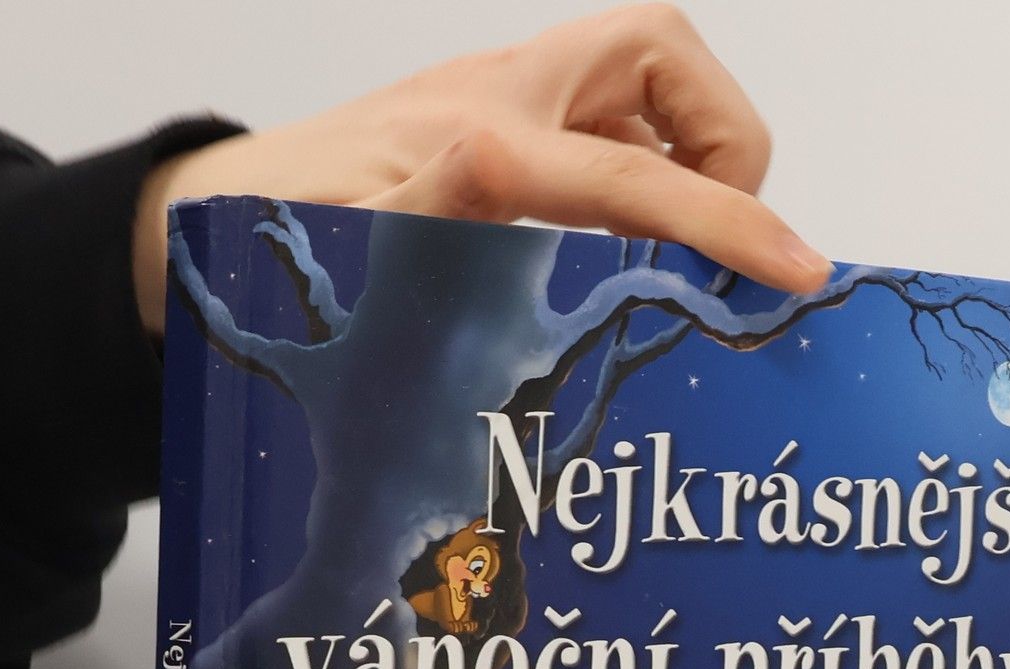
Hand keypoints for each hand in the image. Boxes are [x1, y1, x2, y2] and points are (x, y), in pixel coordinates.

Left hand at [134, 5, 829, 333]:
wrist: (216, 219)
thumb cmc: (274, 240)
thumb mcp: (339, 249)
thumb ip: (419, 207)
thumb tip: (485, 168)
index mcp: (482, 136)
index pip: (636, 167)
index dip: (727, 217)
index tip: (794, 271)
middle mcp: (507, 101)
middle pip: (663, 56)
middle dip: (723, 141)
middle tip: (723, 241)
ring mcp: (511, 109)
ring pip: (647, 91)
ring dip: (687, 161)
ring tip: (677, 259)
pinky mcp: (507, 131)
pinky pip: (609, 134)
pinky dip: (641, 180)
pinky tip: (617, 254)